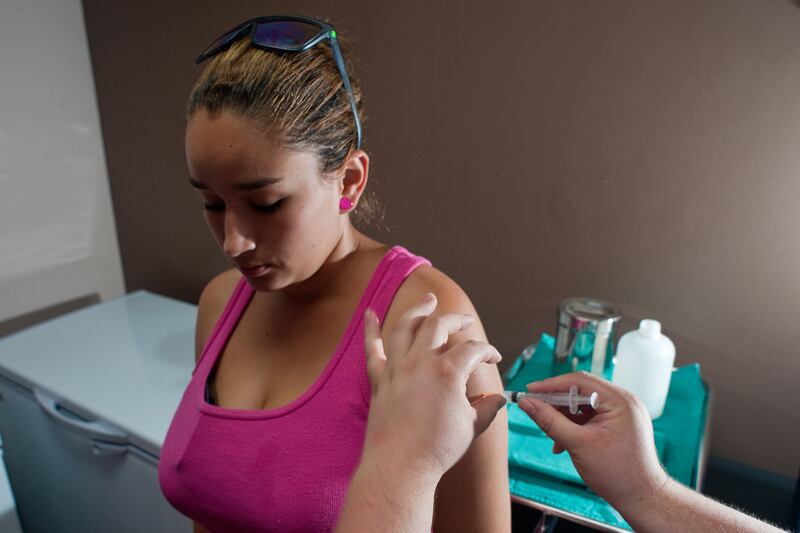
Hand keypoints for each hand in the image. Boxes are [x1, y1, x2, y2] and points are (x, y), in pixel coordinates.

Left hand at [361, 293, 505, 482]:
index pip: (473, 350)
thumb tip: (500, 399)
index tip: (494, 359)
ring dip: (418, 311)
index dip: (487, 352)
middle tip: (465, 319)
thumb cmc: (437, 449)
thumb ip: (487, 408)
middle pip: (439, 326)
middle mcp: (421, 362)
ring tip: (428, 301)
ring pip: (406, 328)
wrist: (400, 467)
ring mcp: (397, 369)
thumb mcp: (472, 427)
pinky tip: (369, 313)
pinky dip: (370, 330)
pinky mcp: (379, 380)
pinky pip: (372, 349)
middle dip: (456, 319)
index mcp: (448, 371)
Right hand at [517, 372, 667, 510]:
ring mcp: (622, 413)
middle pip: (580, 392)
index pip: (579, 381)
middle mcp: (623, 402)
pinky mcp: (618, 424)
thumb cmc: (618, 473)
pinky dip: (574, 427)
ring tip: (554, 437)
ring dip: (564, 419)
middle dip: (557, 404)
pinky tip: (563, 443)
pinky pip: (590, 417)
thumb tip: (527, 404)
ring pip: (583, 406)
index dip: (551, 385)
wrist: (641, 497)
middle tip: (536, 411)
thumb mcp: (577, 444)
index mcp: (620, 401)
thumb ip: (549, 421)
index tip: (530, 391)